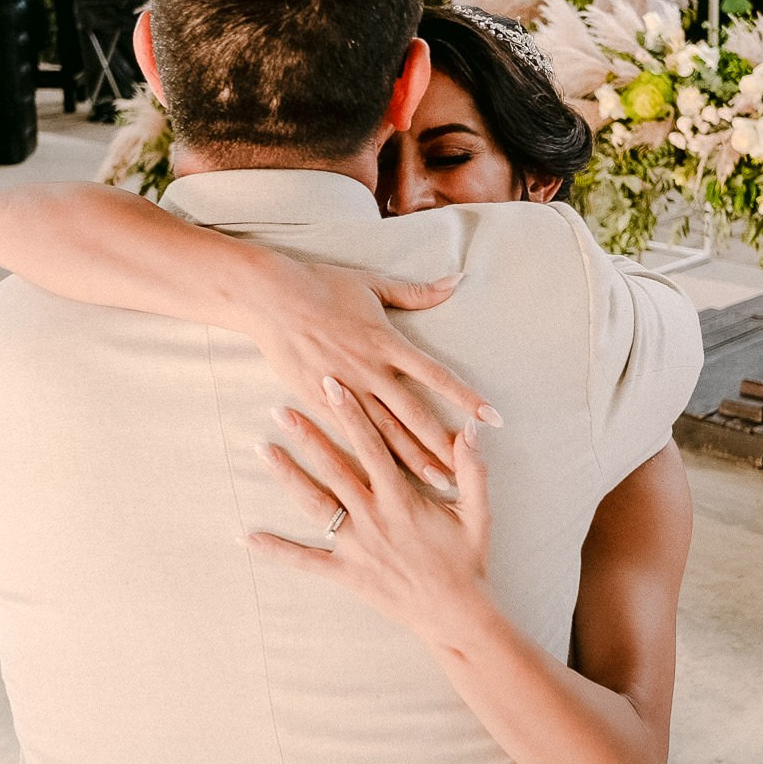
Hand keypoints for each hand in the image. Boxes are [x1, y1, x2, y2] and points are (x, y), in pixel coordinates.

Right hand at [245, 257, 499, 488]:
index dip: (467, 398)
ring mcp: (344, 388)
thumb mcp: (373, 284)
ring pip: (384, 432)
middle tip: (466, 473)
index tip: (493, 417)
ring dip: (412, 459)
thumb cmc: (322, 285)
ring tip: (436, 483)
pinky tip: (383, 476)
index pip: (437, 376)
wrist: (269, 296)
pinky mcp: (318, 399)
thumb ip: (418, 292)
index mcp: (388, 342)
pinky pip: (347, 433)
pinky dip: (367, 455)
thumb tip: (456, 280)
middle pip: (414, 415)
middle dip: (442, 445)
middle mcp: (370, 370)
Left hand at [249, 380, 494, 646]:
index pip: (371, 446)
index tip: (332, 385)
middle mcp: (373, 518)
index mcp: (401, 499)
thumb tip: (473, 428)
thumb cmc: (467, 562)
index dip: (351, 414)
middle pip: (333, 468)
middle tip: (281, 408)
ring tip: (263, 450)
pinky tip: (248, 537)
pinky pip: (306, 561)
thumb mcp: (476, 512)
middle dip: (308, 435)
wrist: (454, 615)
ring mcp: (355, 547)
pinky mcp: (345, 574)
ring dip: (287, 476)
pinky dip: (277, 549)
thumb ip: (472, 468)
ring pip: (315, 505)